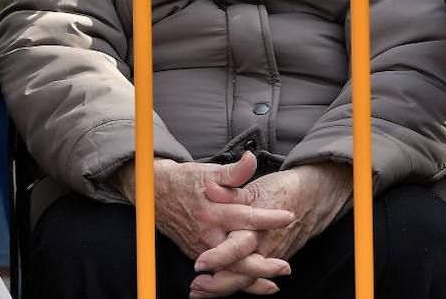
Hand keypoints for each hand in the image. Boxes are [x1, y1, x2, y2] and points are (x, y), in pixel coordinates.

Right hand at [115, 153, 294, 267]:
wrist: (156, 193)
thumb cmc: (186, 181)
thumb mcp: (208, 171)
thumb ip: (233, 171)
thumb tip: (252, 159)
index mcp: (213, 211)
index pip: (246, 217)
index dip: (269, 218)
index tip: (289, 217)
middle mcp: (208, 234)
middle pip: (237, 255)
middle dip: (261, 265)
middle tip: (285, 267)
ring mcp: (202, 248)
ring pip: (228, 270)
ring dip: (251, 280)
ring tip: (273, 286)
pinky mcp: (198, 254)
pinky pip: (219, 273)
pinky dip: (235, 281)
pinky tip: (253, 285)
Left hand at [192, 164, 352, 297]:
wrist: (312, 198)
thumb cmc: (281, 190)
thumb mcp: (254, 187)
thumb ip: (231, 191)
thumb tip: (210, 188)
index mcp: (257, 226)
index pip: (237, 247)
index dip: (219, 257)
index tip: (200, 264)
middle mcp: (264, 246)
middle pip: (242, 273)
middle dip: (218, 283)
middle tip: (195, 286)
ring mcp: (270, 256)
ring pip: (247, 280)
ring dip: (223, 287)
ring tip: (200, 291)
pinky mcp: (272, 259)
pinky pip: (254, 279)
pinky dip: (238, 286)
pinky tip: (221, 290)